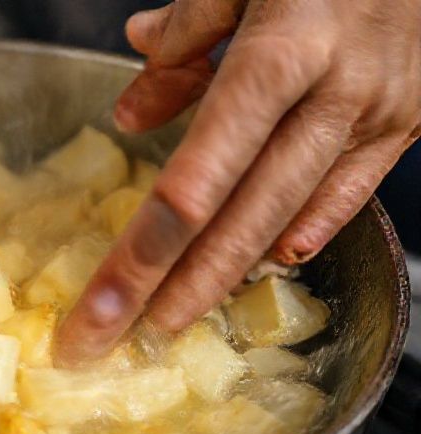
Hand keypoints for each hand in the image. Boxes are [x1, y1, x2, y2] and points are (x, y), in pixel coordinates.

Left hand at [57, 0, 420, 364]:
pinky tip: (264, 268)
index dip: (142, 252)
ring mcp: (376, 116)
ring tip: (169, 322)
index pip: (194, 180)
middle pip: (237, 218)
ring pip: (288, 219)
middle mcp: (330, 97)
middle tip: (111, 343)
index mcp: (279, 53)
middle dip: (170, 291)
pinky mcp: (407, 125)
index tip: (98, 304)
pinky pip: (347, 196)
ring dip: (225, 279)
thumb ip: (185, 35)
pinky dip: (302, 234)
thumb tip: (132, 113)